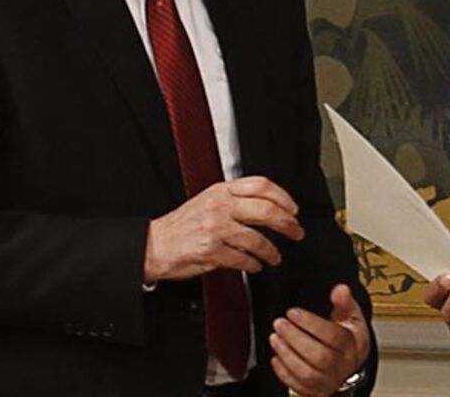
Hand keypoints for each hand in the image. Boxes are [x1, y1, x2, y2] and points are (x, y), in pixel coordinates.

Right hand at [143, 176, 304, 281]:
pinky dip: (254, 264)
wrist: (153, 244)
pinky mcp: (211, 251)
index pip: (261, 185)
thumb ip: (235, 199)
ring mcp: (215, 228)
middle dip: (287, 224)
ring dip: (272, 251)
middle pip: (266, 210)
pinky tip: (256, 266)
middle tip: (296, 232)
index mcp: (221, 190)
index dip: (283, 197)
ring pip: (257, 238)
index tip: (293, 209)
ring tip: (275, 256)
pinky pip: (242, 259)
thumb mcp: (208, 200)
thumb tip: (267, 205)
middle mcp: (220, 206)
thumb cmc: (182, 225)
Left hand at [269, 284, 370, 395]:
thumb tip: (340, 289)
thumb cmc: (349, 336)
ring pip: (307, 373)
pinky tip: (276, 357)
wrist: (351, 362)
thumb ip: (344, 301)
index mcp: (352, 344)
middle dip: (295, 339)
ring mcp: (329, 381)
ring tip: (275, 338)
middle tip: (280, 324)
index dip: (311, 324)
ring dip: (287, 355)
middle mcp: (342, 366)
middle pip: (319, 357)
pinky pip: (298, 387)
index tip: (293, 312)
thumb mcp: (351, 315)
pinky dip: (284, 373)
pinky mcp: (316, 392)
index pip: (333, 336)